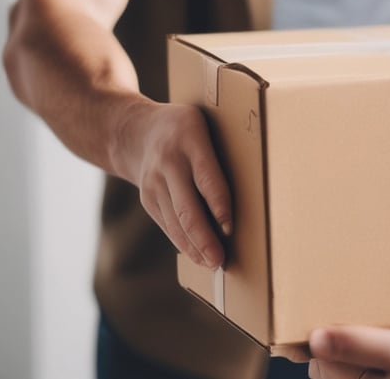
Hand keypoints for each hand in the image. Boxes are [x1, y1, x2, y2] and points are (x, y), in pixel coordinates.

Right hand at [116, 100, 231, 268]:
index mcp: (190, 139)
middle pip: (188, 207)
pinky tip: (197, 254)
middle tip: (220, 260)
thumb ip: (222, 149)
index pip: (207, 177)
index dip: (219, 205)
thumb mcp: (206, 126)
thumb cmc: (188, 129)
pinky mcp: (147, 199)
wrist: (136, 131)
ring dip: (194, 247)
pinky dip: (183, 242)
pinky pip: (167, 224)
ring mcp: (154, 182)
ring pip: (175, 222)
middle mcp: (169, 163)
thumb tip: (254, 188)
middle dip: (205, 238)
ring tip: (212, 263)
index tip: (230, 228)